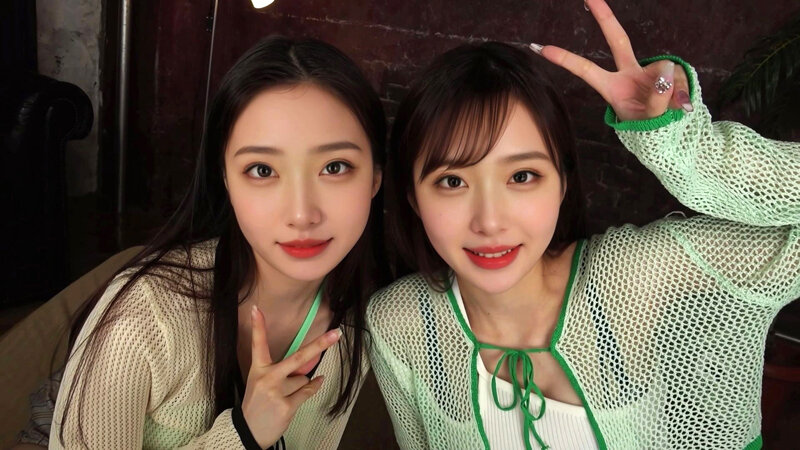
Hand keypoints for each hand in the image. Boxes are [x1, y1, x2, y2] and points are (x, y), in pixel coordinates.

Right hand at [241, 305, 340, 447]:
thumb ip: (283, 370)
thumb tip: (310, 361)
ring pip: (304, 378)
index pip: (258, 345)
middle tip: (336, 333)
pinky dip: (313, 387)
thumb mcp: (263, 383)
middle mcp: (267, 378)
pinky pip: (308, 390)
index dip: (258, 327)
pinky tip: (314, 384)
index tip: (257, 309)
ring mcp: (277, 392)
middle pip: (298, 358)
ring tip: (284, 396)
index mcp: (258, 369)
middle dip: (319, 345)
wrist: (248, 431)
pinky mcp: (286, 406)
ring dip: (300, 385)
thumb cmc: (258, 403)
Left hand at [533, 0, 690, 120]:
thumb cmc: (651, 126)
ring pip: (662, 71)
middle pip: (617, 39)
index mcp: (613, 87)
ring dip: (670, 92)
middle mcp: (627, 73)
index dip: (565, 59)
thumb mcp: (649, 119)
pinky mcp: (669, 71)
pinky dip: (682, 92)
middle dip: (604, 16)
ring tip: (672, 110)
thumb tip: (667, 72)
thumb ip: (658, 98)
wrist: (668, 130)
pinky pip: (678, 77)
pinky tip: (682, 105)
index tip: (542, 48)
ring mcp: (649, 71)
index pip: (586, 69)